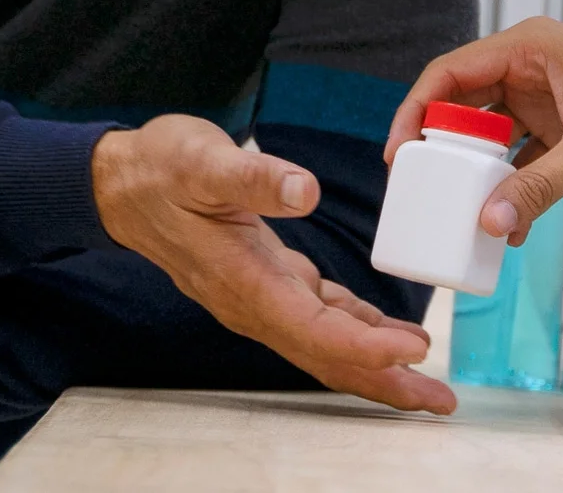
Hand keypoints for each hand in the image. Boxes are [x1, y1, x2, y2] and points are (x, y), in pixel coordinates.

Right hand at [91, 115, 452, 414]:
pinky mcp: (268, 281)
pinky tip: (391, 336)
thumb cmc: (162, 169)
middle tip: (440, 401)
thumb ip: (255, 177)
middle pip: (328, 357)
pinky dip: (359, 330)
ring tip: (428, 385)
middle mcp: (254, 302)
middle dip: (384, 383)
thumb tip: (304, 189)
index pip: (315, 328)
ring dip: (379, 367)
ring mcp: (261, 297)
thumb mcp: (204, 161)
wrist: (122, 184)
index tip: (413, 350)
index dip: (365, 345)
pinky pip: (321, 319)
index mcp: (245, 281)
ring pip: (327, 346)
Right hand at [387, 17, 562, 241]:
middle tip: (421, 194)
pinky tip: (508, 224)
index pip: (451, 70)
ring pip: (490, 136)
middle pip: (464, 104)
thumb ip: (539, 186)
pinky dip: (510, 188)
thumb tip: (489, 221)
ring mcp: (547, 98)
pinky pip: (520, 158)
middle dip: (442, 150)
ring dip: (478, 175)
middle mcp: (532, 66)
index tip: (401, 156)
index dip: (417, 111)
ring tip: (461, 216)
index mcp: (532, 45)